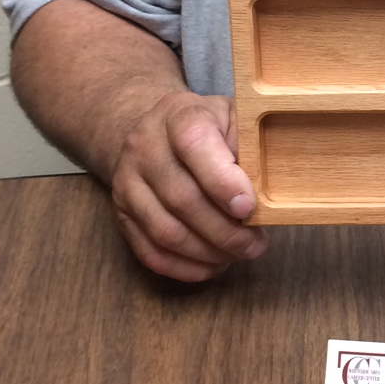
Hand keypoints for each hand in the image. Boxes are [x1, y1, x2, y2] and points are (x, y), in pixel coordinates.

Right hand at [110, 92, 267, 281]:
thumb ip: (249, 143)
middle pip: (182, 198)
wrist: (156, 130)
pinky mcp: (121, 214)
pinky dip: (185, 267)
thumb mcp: (233, 116)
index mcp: (178, 116)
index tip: (248, 207)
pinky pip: (150, 252)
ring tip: (238, 254)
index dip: (222, 181)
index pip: (195, 146)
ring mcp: (127, 183)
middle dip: (225, 231)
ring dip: (208, 253)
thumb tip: (263, 186)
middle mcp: (145, 147)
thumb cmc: (209, 127)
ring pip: (166, 231)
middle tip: (255, 244)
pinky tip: (213, 264)